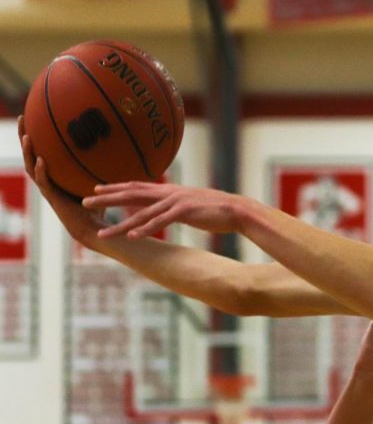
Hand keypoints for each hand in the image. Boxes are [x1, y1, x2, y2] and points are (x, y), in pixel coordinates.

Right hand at [18, 116, 106, 243]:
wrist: (95, 228)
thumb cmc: (99, 205)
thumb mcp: (97, 180)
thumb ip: (99, 165)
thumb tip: (114, 144)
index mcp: (55, 175)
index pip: (41, 150)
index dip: (36, 135)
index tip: (33, 115)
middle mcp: (48, 180)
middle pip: (30, 154)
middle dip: (24, 136)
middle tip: (21, 118)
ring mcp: (48, 189)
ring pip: (31, 167)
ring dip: (28, 152)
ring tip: (27, 136)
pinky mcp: (53, 199)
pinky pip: (45, 183)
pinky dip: (42, 171)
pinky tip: (42, 160)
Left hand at [82, 182, 252, 237]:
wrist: (237, 209)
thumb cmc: (216, 209)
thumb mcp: (191, 204)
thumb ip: (175, 205)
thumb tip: (167, 209)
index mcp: (169, 191)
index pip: (137, 186)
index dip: (115, 187)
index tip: (96, 189)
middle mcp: (168, 193)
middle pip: (131, 194)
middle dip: (106, 198)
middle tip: (84, 201)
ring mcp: (175, 202)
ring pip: (141, 213)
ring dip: (119, 224)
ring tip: (102, 232)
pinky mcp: (184, 212)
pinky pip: (159, 222)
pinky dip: (144, 229)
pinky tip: (131, 236)